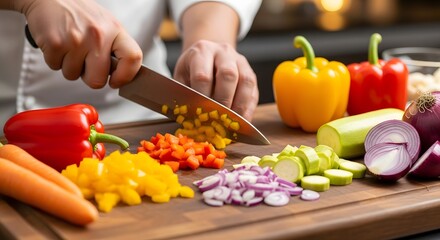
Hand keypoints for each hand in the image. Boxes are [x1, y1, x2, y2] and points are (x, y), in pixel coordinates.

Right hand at [19, 0, 141, 88]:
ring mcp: (76, 40)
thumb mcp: (106, 24)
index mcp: (115, 29)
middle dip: (89, 77)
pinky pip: (56, 67)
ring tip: (69, 46)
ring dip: (69, 66)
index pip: (133, 58)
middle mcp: (98, 35)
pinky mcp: (55, 43)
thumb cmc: (79, 13)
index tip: (116, 81)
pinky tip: (58, 43)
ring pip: (73, 75)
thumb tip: (121, 75)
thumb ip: (115, 47)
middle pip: (97, 80)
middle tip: (85, 62)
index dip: (126, 76)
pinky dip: (55, 59)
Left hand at [173, 40, 258, 120]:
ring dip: (239, 105)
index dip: (202, 97)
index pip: (203, 76)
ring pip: (246, 81)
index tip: (200, 113)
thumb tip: (190, 116)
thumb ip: (185, 94)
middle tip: (217, 118)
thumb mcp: (182, 77)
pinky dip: (248, 109)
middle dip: (223, 100)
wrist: (207, 55)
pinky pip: (254, 91)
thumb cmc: (191, 71)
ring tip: (231, 121)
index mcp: (202, 51)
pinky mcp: (251, 73)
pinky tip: (241, 121)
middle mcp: (223, 52)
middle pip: (228, 75)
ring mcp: (240, 61)